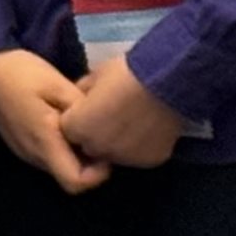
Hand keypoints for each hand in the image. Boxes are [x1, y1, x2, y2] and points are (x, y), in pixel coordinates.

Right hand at [0, 48, 111, 193]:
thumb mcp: (58, 85)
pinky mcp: (19, 145)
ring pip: (58, 166)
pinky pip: (47, 156)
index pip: (75, 183)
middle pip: (68, 177)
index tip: (106, 149)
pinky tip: (64, 123)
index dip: (97, 175)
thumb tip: (101, 127)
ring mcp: (24, 152)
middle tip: (100, 133)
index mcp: (44, 142)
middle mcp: (33, 155)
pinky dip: (62, 148)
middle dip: (90, 163)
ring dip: (75, 154)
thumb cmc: (22, 73)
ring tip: (84, 126)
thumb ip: (82, 110)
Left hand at [57, 48, 185, 170]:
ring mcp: (124, 158)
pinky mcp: (149, 161)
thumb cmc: (126, 73)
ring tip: (134, 122)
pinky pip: (139, 156)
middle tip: (114, 115)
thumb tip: (81, 98)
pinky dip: (142, 147)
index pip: (68, 129)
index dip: (79, 118)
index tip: (92, 107)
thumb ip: (82, 92)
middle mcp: (97, 148)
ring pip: (115, 154)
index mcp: (78, 127)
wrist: (167, 81)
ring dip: (118, 143)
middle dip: (96, 134)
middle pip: (90, 145)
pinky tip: (151, 129)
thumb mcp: (95, 75)